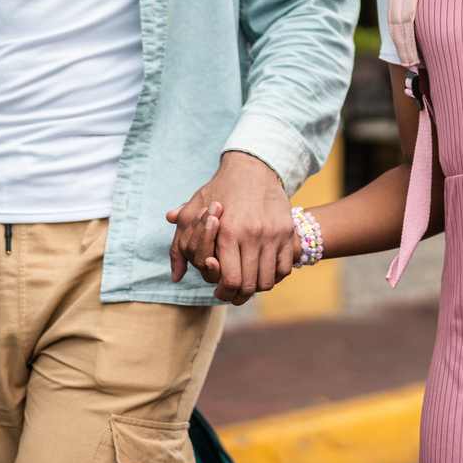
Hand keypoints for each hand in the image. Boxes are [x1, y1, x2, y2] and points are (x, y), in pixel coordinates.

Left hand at [164, 151, 297, 303]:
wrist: (252, 167)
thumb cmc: (218, 190)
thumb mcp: (193, 212)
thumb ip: (180, 245)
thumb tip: (176, 277)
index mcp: (227, 232)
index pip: (230, 280)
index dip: (224, 293)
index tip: (221, 292)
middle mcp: (251, 234)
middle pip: (249, 285)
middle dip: (239, 295)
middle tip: (234, 294)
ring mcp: (272, 234)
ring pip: (267, 280)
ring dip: (257, 287)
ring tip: (248, 283)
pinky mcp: (286, 231)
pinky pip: (284, 268)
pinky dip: (274, 276)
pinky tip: (263, 271)